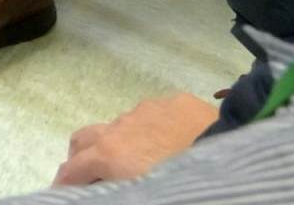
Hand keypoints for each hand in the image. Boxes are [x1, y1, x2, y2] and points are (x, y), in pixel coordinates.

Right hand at [54, 92, 217, 187]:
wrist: (230, 152)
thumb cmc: (180, 181)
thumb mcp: (142, 193)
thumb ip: (115, 188)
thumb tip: (103, 188)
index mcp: (109, 153)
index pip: (72, 168)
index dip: (64, 183)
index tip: (62, 193)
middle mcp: (119, 126)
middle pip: (83, 138)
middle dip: (79, 156)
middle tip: (90, 174)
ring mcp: (146, 110)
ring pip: (120, 125)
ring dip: (119, 142)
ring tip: (141, 158)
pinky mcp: (173, 101)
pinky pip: (152, 114)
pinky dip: (150, 129)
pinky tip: (171, 140)